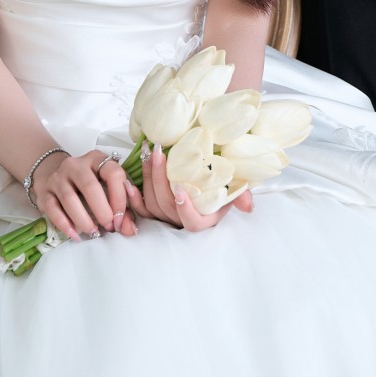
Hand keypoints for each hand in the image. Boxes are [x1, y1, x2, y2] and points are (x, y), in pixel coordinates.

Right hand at [31, 149, 144, 240]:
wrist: (60, 177)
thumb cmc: (92, 185)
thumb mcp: (109, 189)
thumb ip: (123, 208)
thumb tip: (130, 230)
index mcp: (97, 159)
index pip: (112, 173)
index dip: (119, 198)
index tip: (120, 218)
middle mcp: (76, 164)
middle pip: (90, 186)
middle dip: (102, 210)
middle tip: (109, 227)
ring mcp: (58, 176)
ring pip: (69, 198)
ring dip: (83, 219)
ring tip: (93, 232)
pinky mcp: (45, 191)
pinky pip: (52, 208)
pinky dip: (64, 224)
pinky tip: (75, 234)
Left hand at [138, 143, 253, 232]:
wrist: (208, 173)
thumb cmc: (222, 181)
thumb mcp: (235, 186)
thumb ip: (241, 195)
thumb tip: (248, 206)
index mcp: (205, 218)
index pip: (192, 223)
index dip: (185, 209)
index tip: (180, 188)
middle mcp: (183, 220)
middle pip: (166, 207)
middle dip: (159, 179)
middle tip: (159, 153)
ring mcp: (167, 216)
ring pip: (152, 203)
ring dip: (147, 178)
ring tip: (149, 154)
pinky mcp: (153, 210)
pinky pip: (140, 208)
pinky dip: (132, 195)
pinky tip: (127, 180)